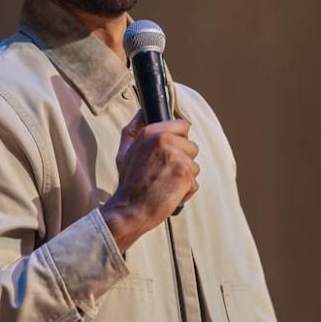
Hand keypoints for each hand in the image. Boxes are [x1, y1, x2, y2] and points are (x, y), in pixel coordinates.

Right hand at [101, 111, 198, 250]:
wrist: (129, 210)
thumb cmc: (129, 183)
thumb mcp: (125, 151)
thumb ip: (134, 130)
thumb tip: (142, 111)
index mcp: (149, 132)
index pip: (182, 125)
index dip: (180, 140)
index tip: (171, 153)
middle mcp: (163, 140)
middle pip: (192, 146)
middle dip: (182, 162)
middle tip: (163, 174)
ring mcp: (175, 156)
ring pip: (194, 165)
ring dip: (184, 178)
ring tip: (165, 184)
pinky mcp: (184, 173)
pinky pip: (195, 182)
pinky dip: (185, 191)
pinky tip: (170, 194)